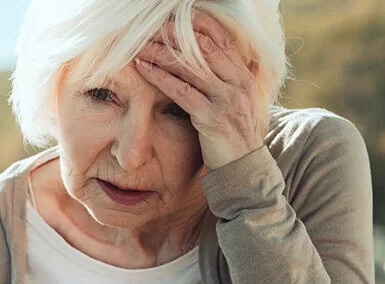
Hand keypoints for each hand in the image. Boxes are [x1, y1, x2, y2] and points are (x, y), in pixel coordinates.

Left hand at [134, 14, 265, 169]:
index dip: (198, 23)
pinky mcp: (211, 118)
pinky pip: (182, 91)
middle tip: (150, 28)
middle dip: (174, 35)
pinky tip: (143, 68)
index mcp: (243, 74)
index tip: (175, 16)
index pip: (221, 38)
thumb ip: (230, 76)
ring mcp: (225, 99)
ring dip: (161, 53)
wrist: (244, 166)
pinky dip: (160, 77)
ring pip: (190, 67)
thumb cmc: (235, 131)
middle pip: (202, 47)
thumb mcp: (238, 99)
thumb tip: (225, 55)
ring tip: (139, 45)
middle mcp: (237, 82)